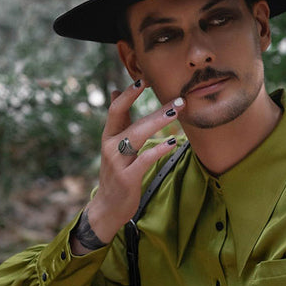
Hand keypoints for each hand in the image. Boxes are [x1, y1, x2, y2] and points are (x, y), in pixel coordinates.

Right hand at [78, 80, 183, 248]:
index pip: (116, 109)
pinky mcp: (126, 178)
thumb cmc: (116, 173)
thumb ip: (119, 120)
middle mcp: (110, 146)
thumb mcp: (114, 144)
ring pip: (138, 136)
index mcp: (109, 136)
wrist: (107, 207)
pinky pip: (144, 160)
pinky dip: (159, 149)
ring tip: (177, 112)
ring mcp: (117, 162)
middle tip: (178, 99)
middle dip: (156, 108)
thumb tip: (114, 92)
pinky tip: (173, 141)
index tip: (144, 79)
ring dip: (159, 121)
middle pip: (132, 121)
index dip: (129, 94)